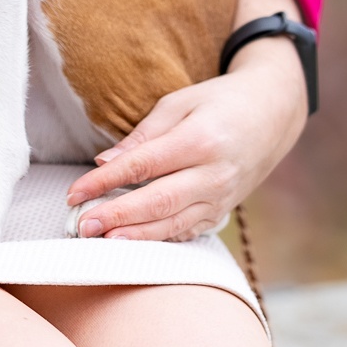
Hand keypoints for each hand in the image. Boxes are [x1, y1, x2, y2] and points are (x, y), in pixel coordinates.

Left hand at [66, 0, 309, 240]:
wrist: (272, 116)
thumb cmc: (219, 103)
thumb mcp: (179, 104)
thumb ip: (143, 136)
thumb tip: (105, 162)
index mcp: (199, 141)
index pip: (143, 166)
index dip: (105, 181)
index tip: (75, 192)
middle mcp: (213, 175)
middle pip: (158, 201)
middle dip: (117, 216)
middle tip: (83, 226)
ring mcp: (222, 198)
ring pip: (174, 224)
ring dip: (136, 236)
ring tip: (103, 242)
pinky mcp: (223, 211)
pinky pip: (189, 231)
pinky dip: (161, 239)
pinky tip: (135, 244)